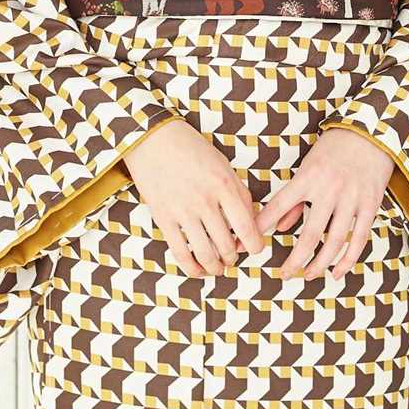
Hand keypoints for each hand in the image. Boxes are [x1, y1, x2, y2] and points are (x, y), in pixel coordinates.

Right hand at [123, 118, 265, 277]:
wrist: (153, 139)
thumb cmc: (191, 149)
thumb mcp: (223, 164)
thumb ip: (238, 192)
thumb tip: (251, 221)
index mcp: (224, 185)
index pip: (247, 227)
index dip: (255, 246)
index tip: (255, 248)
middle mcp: (205, 200)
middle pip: (227, 245)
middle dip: (233, 257)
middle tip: (232, 256)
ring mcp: (183, 211)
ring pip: (206, 254)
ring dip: (215, 267)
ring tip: (218, 267)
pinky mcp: (163, 218)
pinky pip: (181, 253)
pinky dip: (192, 268)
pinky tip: (198, 270)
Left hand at [252, 127, 394, 280]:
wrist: (370, 131)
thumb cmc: (333, 148)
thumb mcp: (308, 165)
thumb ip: (296, 197)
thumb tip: (282, 227)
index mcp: (307, 177)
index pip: (278, 207)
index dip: (260, 228)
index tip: (244, 246)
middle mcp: (328, 189)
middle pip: (309, 235)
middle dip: (294, 260)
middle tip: (283, 274)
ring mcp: (351, 198)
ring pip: (334, 241)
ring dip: (320, 264)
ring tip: (308, 275)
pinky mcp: (370, 204)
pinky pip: (359, 239)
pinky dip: (347, 259)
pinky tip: (336, 271)